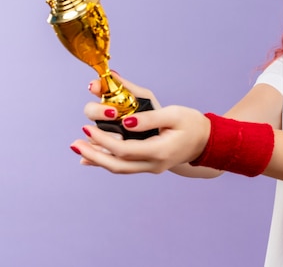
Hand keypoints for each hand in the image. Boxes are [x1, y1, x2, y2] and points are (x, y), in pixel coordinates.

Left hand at [70, 74, 210, 173]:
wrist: (207, 141)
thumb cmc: (192, 124)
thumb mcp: (173, 114)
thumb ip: (149, 118)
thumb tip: (125, 121)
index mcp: (159, 151)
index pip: (124, 149)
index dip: (103, 140)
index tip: (88, 127)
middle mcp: (153, 164)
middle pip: (117, 165)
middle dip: (93, 155)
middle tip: (75, 143)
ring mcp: (151, 167)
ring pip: (119, 168)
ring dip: (97, 159)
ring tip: (78, 148)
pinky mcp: (149, 164)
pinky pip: (124, 165)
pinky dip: (107, 160)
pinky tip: (91, 157)